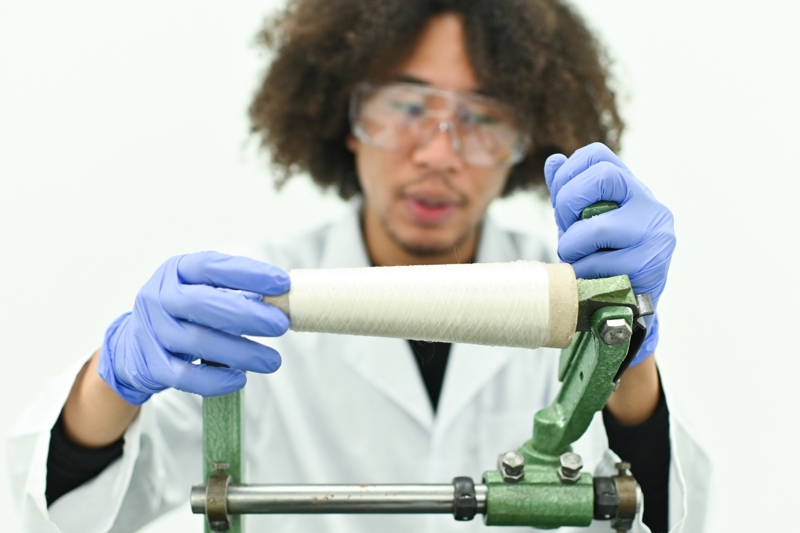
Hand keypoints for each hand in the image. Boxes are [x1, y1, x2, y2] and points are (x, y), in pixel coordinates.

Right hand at [97, 251, 289, 404]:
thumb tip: (281, 299)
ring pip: (198, 342)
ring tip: (272, 360)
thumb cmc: (181, 313)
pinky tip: (239, 379)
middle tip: (280, 325)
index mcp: (176, 272)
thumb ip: (231, 291)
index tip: (282, 283)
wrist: (132, 345)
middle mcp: (160, 297)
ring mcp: (152, 331)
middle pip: (203, 304)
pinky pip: (184, 376)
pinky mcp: (150, 365)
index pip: (212, 267)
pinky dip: (215, 380)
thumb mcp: (199, 290)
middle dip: (247, 315)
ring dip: (241, 352)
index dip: (248, 273)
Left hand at [544, 143, 674, 364]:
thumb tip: (553, 161)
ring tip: (576, 259)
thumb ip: (569, 193)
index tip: (560, 201)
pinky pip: (599, 264)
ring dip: (572, 247)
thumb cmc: (602, 259)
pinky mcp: (651, 265)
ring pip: (597, 227)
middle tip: (566, 229)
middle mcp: (650, 205)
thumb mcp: (582, 223)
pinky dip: (583, 272)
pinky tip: (590, 278)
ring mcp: (655, 234)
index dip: (568, 173)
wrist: (627, 307)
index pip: (598, 155)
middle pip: (601, 178)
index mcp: (632, 189)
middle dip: (568, 204)